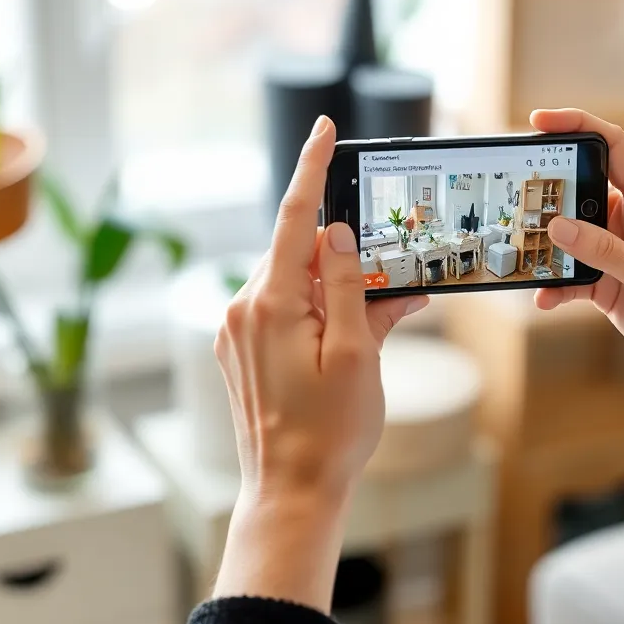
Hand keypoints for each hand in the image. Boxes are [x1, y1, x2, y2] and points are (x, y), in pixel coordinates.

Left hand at [212, 116, 426, 609]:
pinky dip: (318, 310)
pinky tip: (345, 338)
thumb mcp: (356, 353)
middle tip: (386, 275)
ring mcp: (237, 331)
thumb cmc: (330, 431)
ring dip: (334, 288)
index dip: (313, 168)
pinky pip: (283, 309)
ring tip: (372, 324)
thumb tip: (339, 235)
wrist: (291, 492)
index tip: (325, 130)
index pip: (295, 217)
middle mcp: (244, 309)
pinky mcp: (240, 350)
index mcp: (272, 304)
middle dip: (343, 254)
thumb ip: (347, 285)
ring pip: (293, 282)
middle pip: (298, 252)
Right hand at [531, 108, 623, 418]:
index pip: (614, 147)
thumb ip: (607, 252)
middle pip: (580, 186)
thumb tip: (559, 226)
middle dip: (547, 190)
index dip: (578, 126)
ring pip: (568, 233)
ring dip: (546, 244)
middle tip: (519, 197)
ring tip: (526, 253)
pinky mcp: (603, 281)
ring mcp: (615, 249)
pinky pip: (567, 274)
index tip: (540, 122)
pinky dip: (552, 284)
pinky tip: (544, 297)